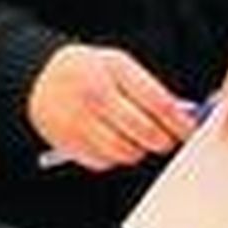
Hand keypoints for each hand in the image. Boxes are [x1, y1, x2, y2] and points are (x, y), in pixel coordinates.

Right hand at [28, 44, 195, 170]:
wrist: (38, 80)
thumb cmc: (86, 71)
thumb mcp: (116, 65)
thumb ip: (148, 88)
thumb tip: (181, 116)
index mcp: (112, 71)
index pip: (159, 104)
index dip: (180, 123)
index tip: (188, 131)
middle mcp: (95, 96)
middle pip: (146, 132)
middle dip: (163, 140)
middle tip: (166, 139)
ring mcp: (80, 121)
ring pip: (128, 152)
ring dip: (138, 149)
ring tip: (133, 136)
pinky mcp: (69, 143)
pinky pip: (106, 162)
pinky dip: (114, 156)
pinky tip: (109, 139)